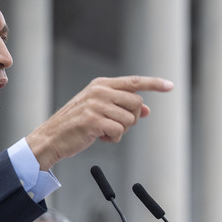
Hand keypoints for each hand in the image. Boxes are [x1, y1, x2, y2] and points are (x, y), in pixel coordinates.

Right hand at [26, 76, 173, 170]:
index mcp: (101, 85)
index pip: (134, 82)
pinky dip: (113, 139)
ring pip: (129, 120)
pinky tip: (99, 138)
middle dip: (132, 119)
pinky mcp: (93, 120)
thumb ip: (121, 106)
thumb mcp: (99, 109)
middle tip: (116, 126)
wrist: (51, 138)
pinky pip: (119, 132)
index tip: (170, 86)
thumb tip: (146, 110)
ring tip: (103, 132)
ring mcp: (96, 105)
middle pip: (137, 103)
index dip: (154, 84)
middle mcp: (99, 91)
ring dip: (121, 132)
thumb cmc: (75, 124)